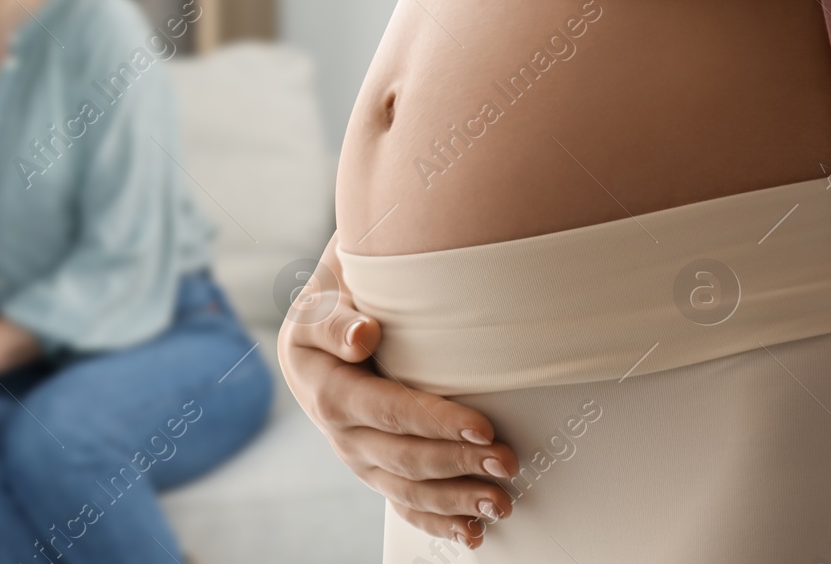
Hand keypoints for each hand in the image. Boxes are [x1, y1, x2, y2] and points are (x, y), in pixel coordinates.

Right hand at [277, 238, 518, 548]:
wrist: (323, 324)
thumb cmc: (334, 303)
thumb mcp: (323, 298)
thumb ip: (335, 317)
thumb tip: (363, 338)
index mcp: (325, 387)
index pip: (385, 410)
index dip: (434, 422)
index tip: (482, 426)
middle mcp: (339, 430)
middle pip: (403, 456)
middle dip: (458, 463)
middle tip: (508, 461)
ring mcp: (357, 455)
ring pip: (406, 490)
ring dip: (455, 500)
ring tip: (500, 502)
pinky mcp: (374, 468)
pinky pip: (404, 504)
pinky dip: (437, 522)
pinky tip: (472, 532)